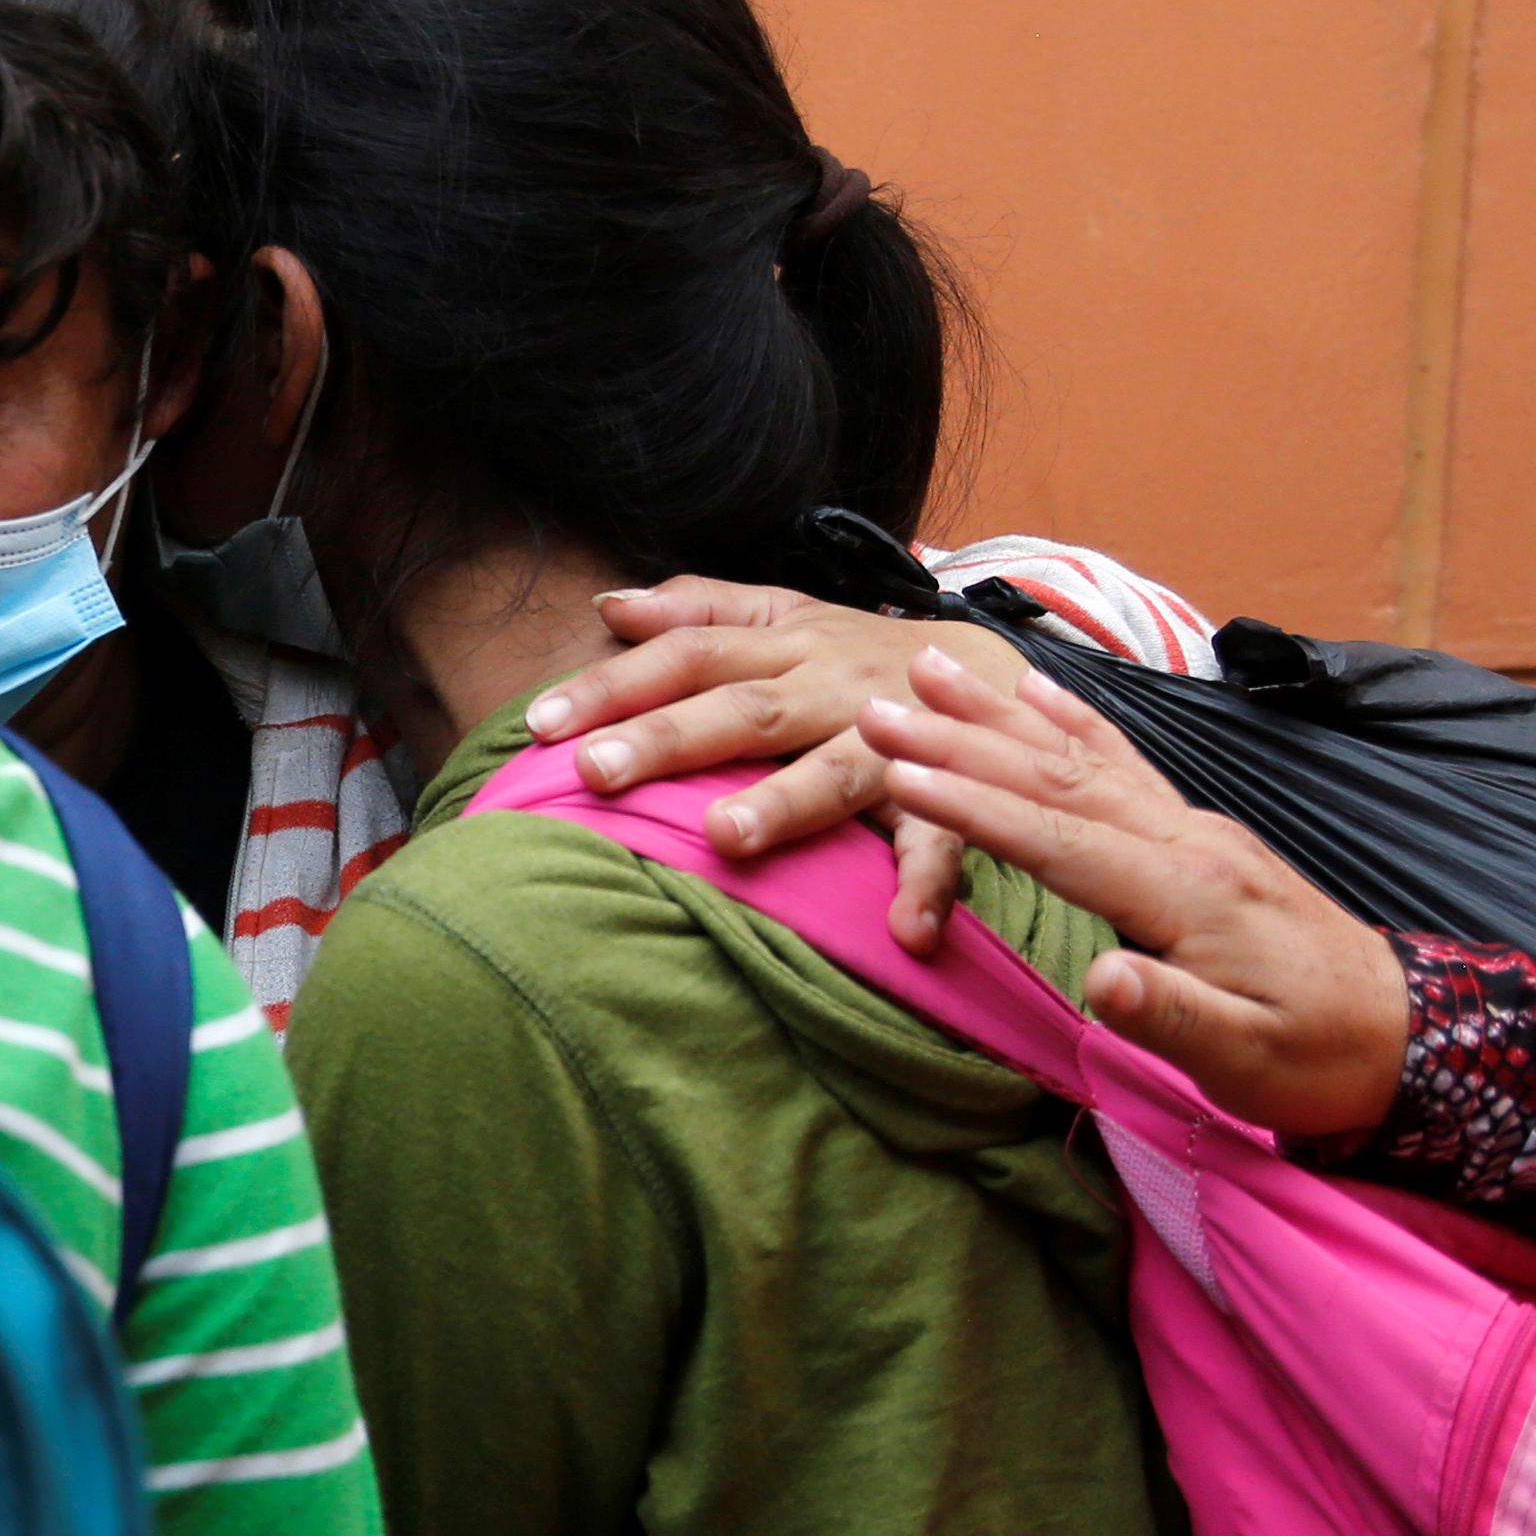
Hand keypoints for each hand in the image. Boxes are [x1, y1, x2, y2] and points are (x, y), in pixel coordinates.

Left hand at [525, 579, 1024, 950]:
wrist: (995, 672)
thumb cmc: (861, 653)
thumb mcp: (786, 614)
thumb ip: (700, 608)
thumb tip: (608, 604)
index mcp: (786, 646)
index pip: (687, 655)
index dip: (614, 684)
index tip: (540, 723)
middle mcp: (833, 687)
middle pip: (744, 710)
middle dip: (671, 737)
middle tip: (598, 771)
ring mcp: (893, 741)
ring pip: (838, 770)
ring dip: (786, 802)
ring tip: (725, 837)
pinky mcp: (952, 794)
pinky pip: (944, 840)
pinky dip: (928, 884)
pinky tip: (906, 932)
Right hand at [855, 646, 1412, 1136]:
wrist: (1410, 1035)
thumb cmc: (1318, 1057)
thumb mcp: (1246, 1058)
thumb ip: (1170, 1014)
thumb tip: (1098, 979)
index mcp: (1188, 892)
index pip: (1061, 839)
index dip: (974, 806)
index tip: (900, 772)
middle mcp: (1189, 841)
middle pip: (1057, 778)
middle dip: (962, 740)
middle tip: (879, 704)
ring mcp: (1199, 829)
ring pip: (1083, 756)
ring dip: (1001, 712)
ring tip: (931, 664)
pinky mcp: (1205, 836)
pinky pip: (1127, 762)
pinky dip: (1077, 721)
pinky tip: (1042, 691)